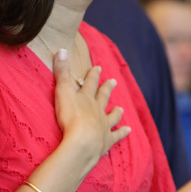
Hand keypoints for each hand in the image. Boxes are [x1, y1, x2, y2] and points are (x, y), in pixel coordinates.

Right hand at [53, 49, 130, 165]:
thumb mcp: (62, 92)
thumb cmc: (70, 118)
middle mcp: (97, 110)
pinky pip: (116, 135)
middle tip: (114, 81)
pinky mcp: (106, 140)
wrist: (83, 142)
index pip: (90, 83)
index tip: (98, 67)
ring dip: (116, 112)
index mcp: (86, 98)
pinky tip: (128, 130)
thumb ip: (62, 72)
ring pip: (112, 116)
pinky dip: (122, 132)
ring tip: (121, 108)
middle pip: (103, 97)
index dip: (94, 75)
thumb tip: (62, 49)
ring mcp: (104, 125)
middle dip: (107, 89)